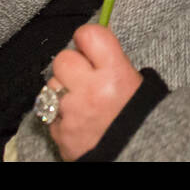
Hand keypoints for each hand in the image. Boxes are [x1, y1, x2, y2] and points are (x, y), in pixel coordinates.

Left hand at [47, 24, 142, 160]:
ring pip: (51, 86)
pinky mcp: (60, 133)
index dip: (87, 38)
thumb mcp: (137, 82)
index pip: (89, 35)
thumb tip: (92, 44)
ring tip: (80, 100)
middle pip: (63, 59)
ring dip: (63, 90)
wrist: (136, 155)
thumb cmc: (140, 116)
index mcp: (115, 73)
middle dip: (71, 65)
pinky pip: (49, 114)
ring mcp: (72, 113)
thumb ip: (113, 62)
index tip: (89, 45)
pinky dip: (59, 115)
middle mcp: (91, 90)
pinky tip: (76, 119)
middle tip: (83, 75)